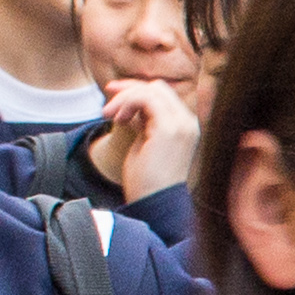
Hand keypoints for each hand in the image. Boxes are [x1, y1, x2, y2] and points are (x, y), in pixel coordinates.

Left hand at [85, 77, 200, 200]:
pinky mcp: (170, 129)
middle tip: (106, 100)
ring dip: (125, 98)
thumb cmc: (147, 182)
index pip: (162, 94)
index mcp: (185, 127)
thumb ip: (144, 122)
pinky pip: (146, 98)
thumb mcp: (144, 144)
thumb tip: (131, 103)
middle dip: (129, 89)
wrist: (154, 205)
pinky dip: (127, 103)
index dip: (136, 89)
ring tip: (108, 116)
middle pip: (158, 88)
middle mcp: (188, 123)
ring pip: (151, 90)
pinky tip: (117, 120)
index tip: (112, 93)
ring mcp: (182, 124)